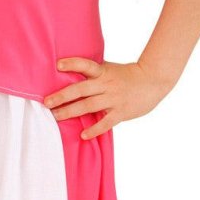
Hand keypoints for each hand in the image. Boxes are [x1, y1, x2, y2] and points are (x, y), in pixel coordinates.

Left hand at [43, 56, 173, 139]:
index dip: (73, 64)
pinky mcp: (121, 112)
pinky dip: (94, 129)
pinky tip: (83, 135)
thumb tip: (72, 73)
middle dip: (62, 96)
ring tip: (56, 117)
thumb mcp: (111, 69)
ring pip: (88, 106)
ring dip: (70, 112)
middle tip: (46, 102)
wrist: (153, 81)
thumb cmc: (129, 75)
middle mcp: (106, 85)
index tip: (58, 65)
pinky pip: (105, 122)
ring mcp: (114, 99)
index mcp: (103, 72)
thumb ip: (95, 73)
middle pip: (81, 89)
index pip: (86, 65)